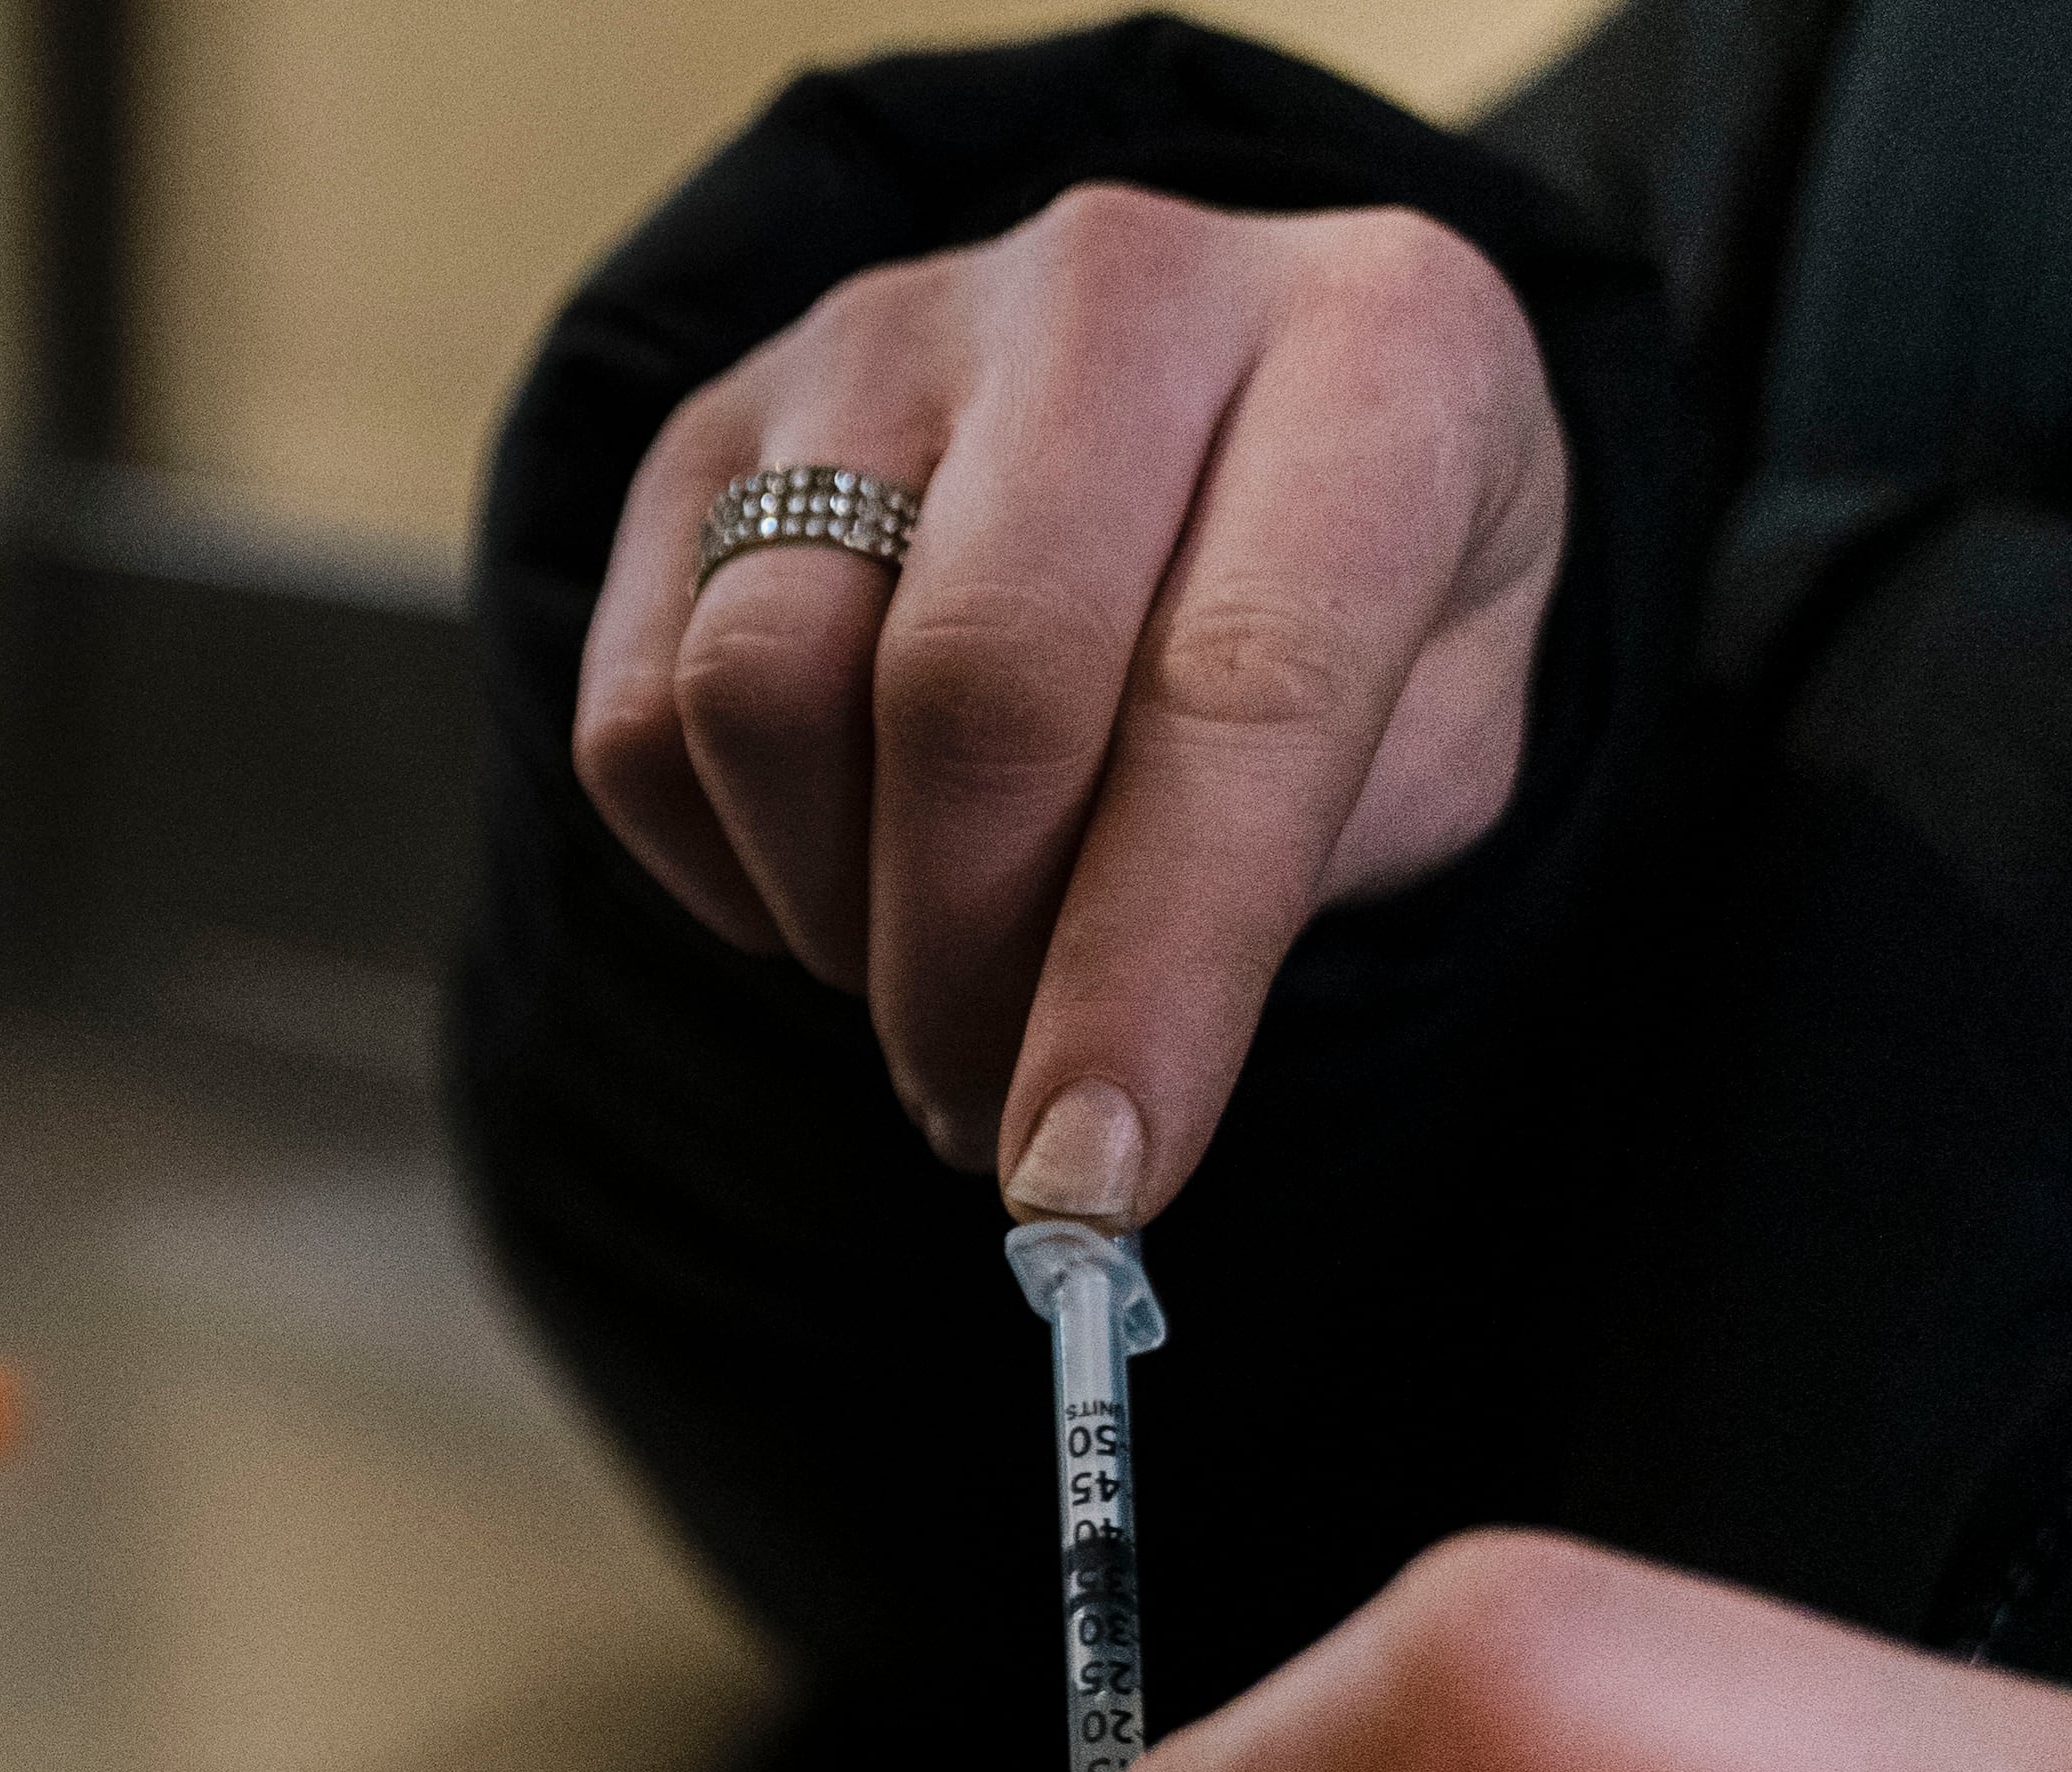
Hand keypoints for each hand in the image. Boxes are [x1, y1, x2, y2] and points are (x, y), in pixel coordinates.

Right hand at [573, 186, 1566, 1225]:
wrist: (1230, 416)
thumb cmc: (1352, 604)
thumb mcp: (1431, 739)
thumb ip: (1285, 897)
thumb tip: (1080, 1144)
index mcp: (1375, 342)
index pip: (1241, 684)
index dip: (1152, 968)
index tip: (1089, 1186)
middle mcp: (1117, 285)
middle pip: (972, 686)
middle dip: (971, 973)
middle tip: (999, 1118)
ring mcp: (885, 335)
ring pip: (766, 694)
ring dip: (838, 919)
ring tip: (933, 963)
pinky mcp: (712, 426)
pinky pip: (640, 718)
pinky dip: (726, 868)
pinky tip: (841, 866)